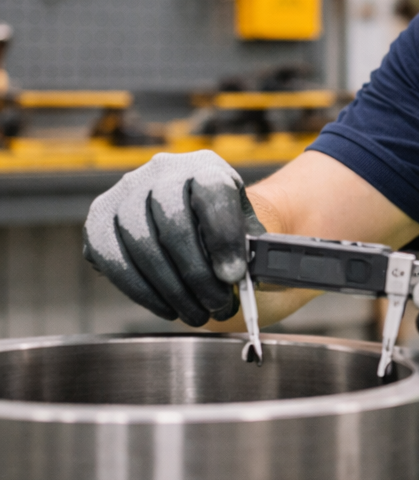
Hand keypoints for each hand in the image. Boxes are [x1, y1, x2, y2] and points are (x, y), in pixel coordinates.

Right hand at [83, 150, 264, 325]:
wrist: (192, 213)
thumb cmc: (223, 223)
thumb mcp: (247, 224)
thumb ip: (253, 245)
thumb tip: (258, 275)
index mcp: (204, 166)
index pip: (213, 195)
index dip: (224, 239)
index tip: (234, 277)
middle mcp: (160, 171)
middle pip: (174, 227)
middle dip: (198, 276)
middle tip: (217, 306)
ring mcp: (125, 192)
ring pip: (142, 247)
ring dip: (171, 290)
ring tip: (197, 314)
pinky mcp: (99, 218)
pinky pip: (113, 260)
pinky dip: (141, 291)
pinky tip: (166, 308)